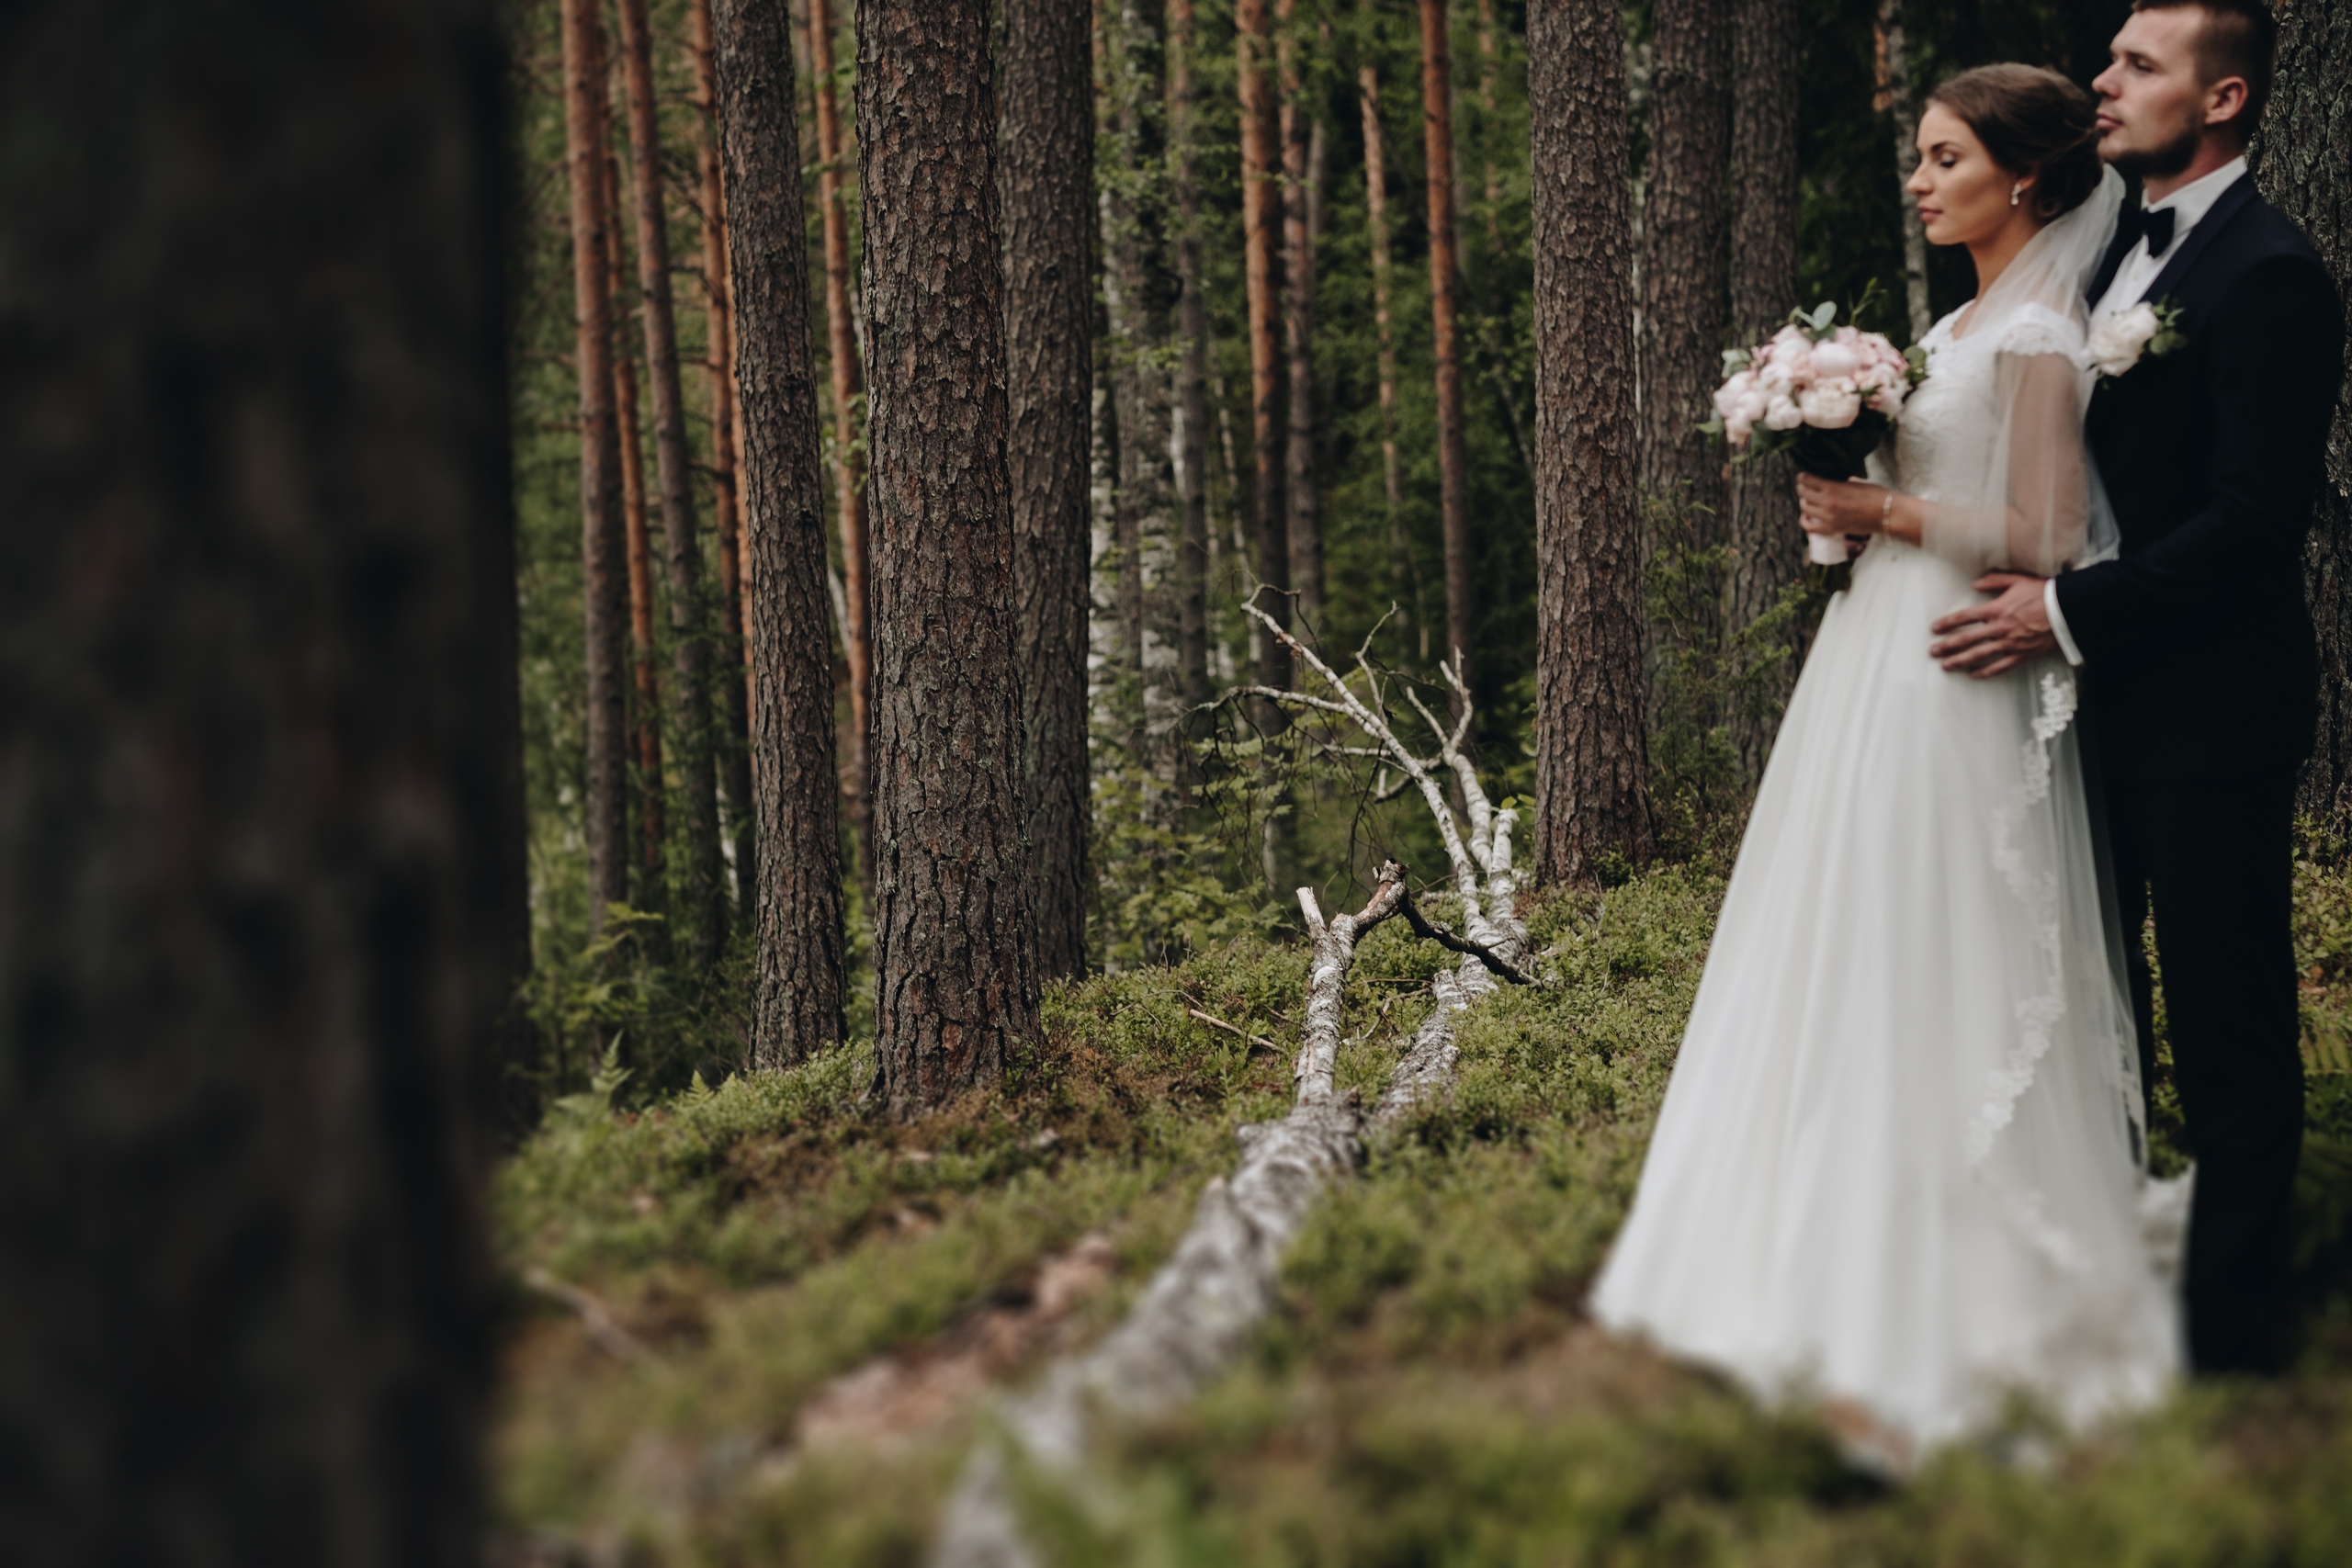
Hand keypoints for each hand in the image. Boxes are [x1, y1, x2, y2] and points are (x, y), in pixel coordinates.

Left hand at [1796, 473, 1888, 535]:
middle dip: (1802, 489)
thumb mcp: (1856, 482)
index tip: (1802, 477)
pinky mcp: (1832, 529)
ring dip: (1804, 504)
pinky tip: (1808, 517)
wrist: (1886, 513)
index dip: (1803, 477)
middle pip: (1803, 494)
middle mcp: (1827, 502)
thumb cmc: (1876, 495)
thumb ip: (1841, 483)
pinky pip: (1810, 527)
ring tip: (1808, 501)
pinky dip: (1806, 521)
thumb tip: (1834, 482)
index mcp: (1833, 488)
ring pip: (1804, 509)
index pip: (1807, 480)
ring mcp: (1828, 517)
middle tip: (1804, 488)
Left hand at [1929, 571, 2056, 677]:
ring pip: (1979, 655)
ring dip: (1960, 661)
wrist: (2070, 611)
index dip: (1948, 623)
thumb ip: (1995, 581)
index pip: (1965, 617)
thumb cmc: (2045, 594)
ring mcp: (2010, 643)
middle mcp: (2000, 628)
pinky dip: (1985, 672)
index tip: (1935, 628)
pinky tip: (1973, 675)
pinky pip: (1999, 666)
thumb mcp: (2019, 580)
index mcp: (1997, 609)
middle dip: (1947, 646)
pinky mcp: (2022, 655)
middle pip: (1967, 639)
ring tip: (1945, 666)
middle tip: (1932, 651)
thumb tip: (1975, 583)